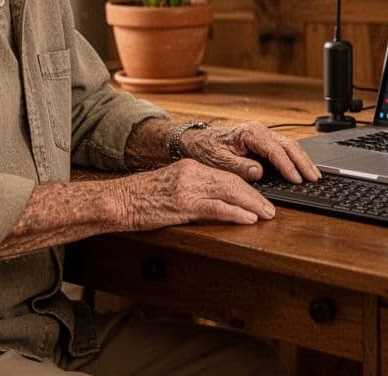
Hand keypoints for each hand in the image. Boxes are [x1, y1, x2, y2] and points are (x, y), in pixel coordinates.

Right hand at [117, 159, 276, 228]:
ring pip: (229, 193)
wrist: (116, 201)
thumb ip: (191, 191)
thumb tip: (214, 204)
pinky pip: (216, 208)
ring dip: (252, 205)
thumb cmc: (138, 199)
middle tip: (270, 209)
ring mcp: (187, 188)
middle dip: (255, 196)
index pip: (226, 176)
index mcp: (189, 167)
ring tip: (266, 215)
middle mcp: (191, 173)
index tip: (259, 199)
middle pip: (233, 182)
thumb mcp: (169, 187)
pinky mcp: (182, 204)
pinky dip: (236, 213)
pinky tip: (247, 219)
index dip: (246, 188)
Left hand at [180, 122, 320, 183]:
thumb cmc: (208, 149)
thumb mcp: (220, 161)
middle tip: (314, 178)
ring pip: (290, 146)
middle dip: (303, 162)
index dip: (287, 165)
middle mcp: (260, 130)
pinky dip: (296, 158)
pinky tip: (303, 168)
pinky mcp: (264, 141)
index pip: (274, 150)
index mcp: (250, 133)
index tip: (296, 179)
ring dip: (303, 160)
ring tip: (315, 174)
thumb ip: (239, 166)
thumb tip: (259, 171)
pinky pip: (285, 148)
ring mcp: (264, 135)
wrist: (199, 141)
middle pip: (288, 145)